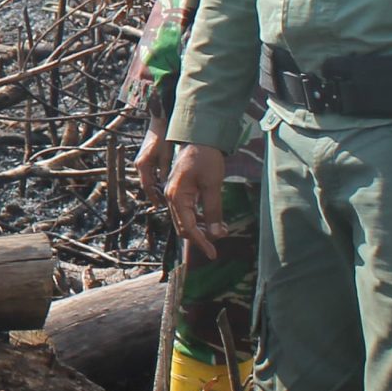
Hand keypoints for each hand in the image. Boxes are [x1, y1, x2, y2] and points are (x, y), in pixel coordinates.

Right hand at [133, 125, 172, 199]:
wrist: (159, 121)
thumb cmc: (163, 137)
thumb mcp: (166, 155)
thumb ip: (164, 171)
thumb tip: (165, 186)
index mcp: (143, 165)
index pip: (147, 186)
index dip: (154, 197)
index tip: (159, 206)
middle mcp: (139, 164)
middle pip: (146, 184)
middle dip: (154, 194)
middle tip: (163, 204)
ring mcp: (140, 161)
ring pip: (147, 179)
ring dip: (155, 187)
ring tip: (164, 196)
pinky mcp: (144, 158)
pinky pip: (148, 173)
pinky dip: (155, 179)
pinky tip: (163, 183)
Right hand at [164, 142, 227, 259]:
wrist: (199, 136)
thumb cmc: (206, 158)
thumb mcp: (213, 185)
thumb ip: (213, 211)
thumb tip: (217, 234)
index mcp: (176, 196)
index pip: (188, 228)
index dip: (201, 243)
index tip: (214, 254)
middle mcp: (170, 196)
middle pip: (183, 226)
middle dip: (201, 236)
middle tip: (221, 239)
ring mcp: (173, 193)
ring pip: (185, 219)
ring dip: (201, 227)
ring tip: (221, 228)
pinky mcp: (179, 190)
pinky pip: (186, 210)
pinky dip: (199, 218)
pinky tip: (212, 218)